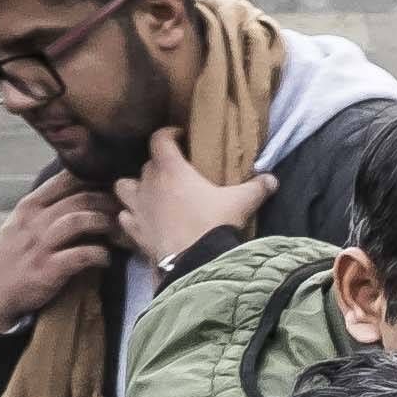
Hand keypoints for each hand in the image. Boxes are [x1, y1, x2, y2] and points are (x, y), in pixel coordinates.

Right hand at [0, 176, 121, 336]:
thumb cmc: (10, 257)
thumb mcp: (20, 224)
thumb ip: (45, 208)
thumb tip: (79, 193)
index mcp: (29, 206)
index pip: (65, 180)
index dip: (95, 179)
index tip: (113, 185)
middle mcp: (34, 221)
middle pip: (79, 199)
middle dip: (108, 201)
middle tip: (126, 210)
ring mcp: (40, 245)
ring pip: (79, 221)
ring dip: (104, 223)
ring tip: (118, 231)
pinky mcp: (48, 270)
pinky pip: (81, 255)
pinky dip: (99, 254)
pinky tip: (106, 258)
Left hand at [115, 134, 271, 271]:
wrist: (195, 262)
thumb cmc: (215, 225)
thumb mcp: (241, 203)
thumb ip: (256, 188)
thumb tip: (272, 180)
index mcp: (171, 169)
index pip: (159, 139)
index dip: (168, 134)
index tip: (179, 137)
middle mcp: (149, 183)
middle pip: (147, 164)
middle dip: (158, 165)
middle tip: (175, 173)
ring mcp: (138, 208)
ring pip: (124, 186)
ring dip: (134, 187)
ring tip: (148, 194)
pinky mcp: (135, 231)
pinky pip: (125, 217)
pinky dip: (131, 216)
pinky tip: (142, 220)